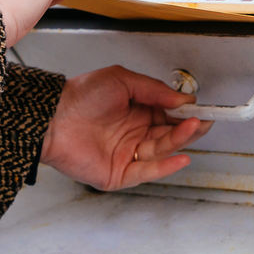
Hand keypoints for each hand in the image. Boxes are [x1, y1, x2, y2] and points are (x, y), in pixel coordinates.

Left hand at [41, 66, 212, 189]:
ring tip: (192, 127)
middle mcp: (136, 134)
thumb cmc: (79, 96)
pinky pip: (148, 171)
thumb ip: (154, 90)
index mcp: (138, 113)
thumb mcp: (122, 80)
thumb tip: (182, 99)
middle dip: (189, 128)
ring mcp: (129, 155)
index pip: (171, 116)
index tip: (204, 110)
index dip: (188, 114)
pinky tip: (181, 157)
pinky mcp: (120, 174)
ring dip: (179, 140)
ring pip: (162, 151)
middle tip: (203, 120)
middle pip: (171, 135)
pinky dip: (166, 166)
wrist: (50, 117)